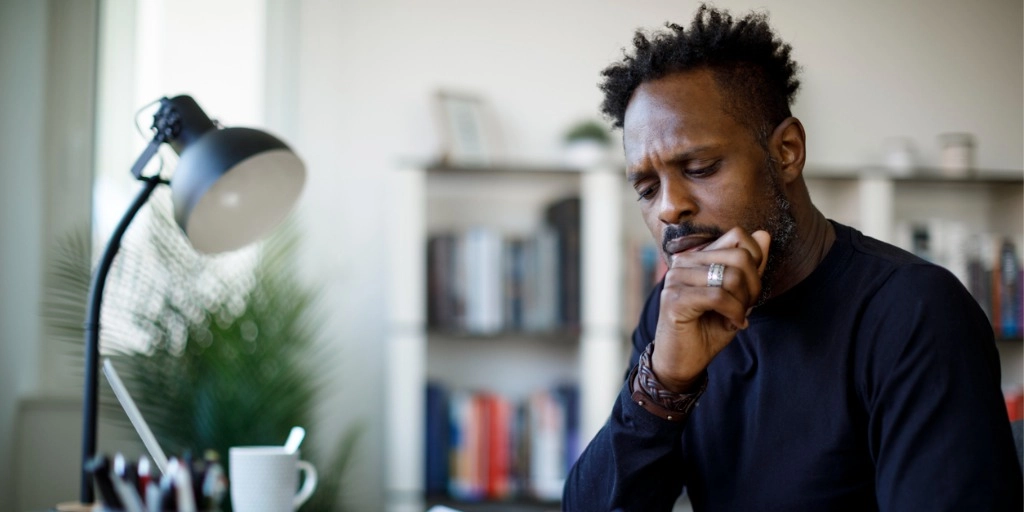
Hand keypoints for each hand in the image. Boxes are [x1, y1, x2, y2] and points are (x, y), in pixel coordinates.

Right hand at [651, 227, 770, 391]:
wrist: (683, 361)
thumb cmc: (708, 329)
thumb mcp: (737, 295)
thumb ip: (749, 267)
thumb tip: (764, 235)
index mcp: (697, 256)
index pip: (737, 236)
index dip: (755, 261)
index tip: (749, 289)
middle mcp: (683, 262)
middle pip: (739, 256)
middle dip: (753, 286)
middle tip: (746, 308)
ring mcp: (676, 278)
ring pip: (731, 277)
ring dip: (743, 303)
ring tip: (736, 317)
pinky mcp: (675, 299)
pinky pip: (719, 296)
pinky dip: (734, 312)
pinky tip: (733, 324)